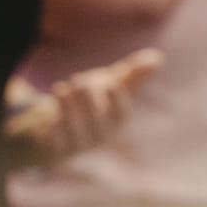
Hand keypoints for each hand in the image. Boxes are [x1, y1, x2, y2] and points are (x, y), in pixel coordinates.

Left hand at [5, 48, 159, 164]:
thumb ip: (132, 74)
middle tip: (77, 80)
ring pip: (75, 131)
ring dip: (67, 109)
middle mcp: (99, 135)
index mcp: (114, 120)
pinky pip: (57, 145)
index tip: (110, 83)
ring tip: (59, 88)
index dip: (117, 99)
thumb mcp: (109, 85)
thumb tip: (158, 58)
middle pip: (97, 121)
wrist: (56, 131)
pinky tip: (48, 120)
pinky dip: (53, 133)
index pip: (120, 114)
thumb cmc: (89, 104)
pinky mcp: (56, 149)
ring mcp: (78, 144)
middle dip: (87, 99)